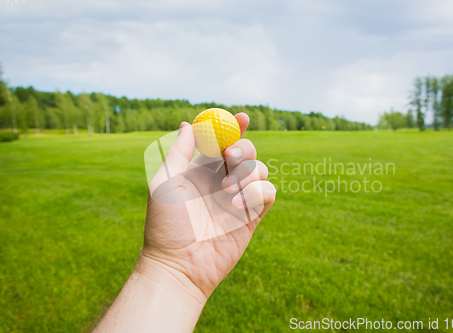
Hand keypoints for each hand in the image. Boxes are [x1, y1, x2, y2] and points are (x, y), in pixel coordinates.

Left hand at [140, 112, 275, 301]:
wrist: (178, 265)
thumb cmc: (165, 224)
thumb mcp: (164, 183)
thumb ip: (178, 152)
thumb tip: (188, 124)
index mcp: (199, 172)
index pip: (220, 143)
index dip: (233, 128)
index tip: (241, 118)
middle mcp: (220, 182)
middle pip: (245, 153)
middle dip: (243, 148)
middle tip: (230, 156)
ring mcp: (237, 199)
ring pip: (259, 170)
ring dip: (247, 173)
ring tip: (226, 191)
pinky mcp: (251, 217)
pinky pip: (267, 193)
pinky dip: (257, 192)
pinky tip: (237, 205)